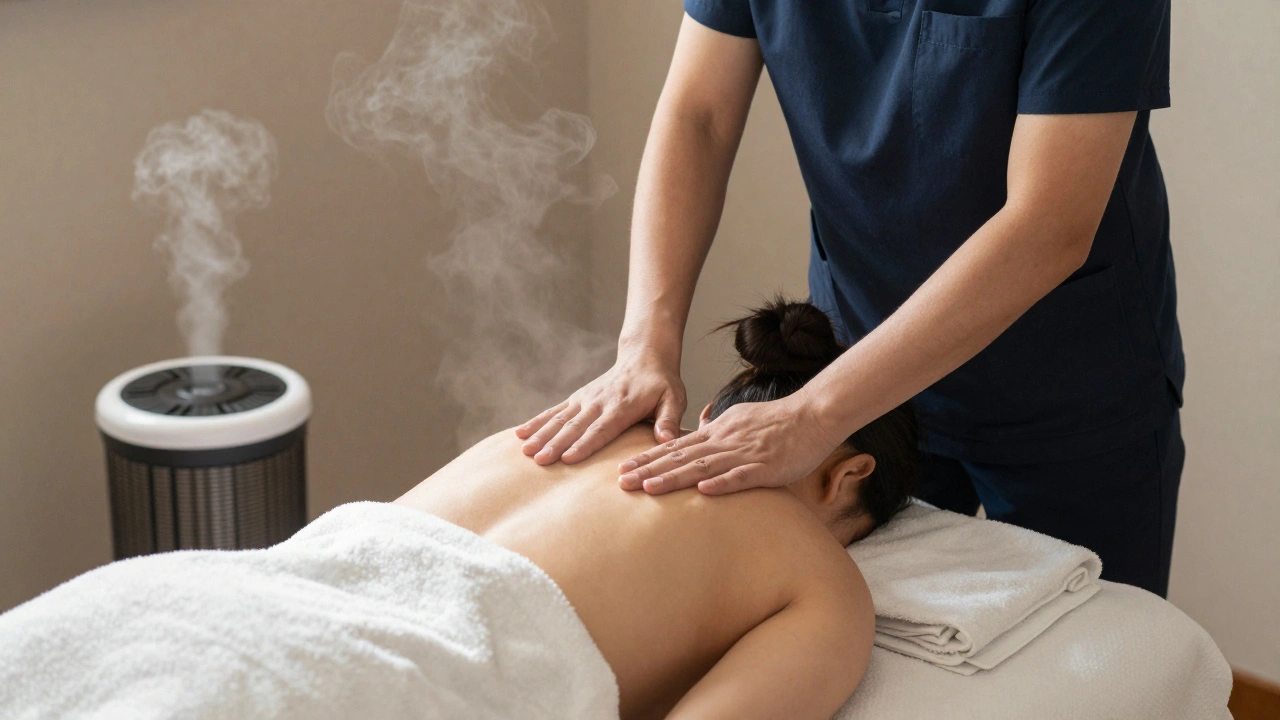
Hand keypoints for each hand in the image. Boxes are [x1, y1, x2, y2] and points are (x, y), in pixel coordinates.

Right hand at [516, 350, 686, 464]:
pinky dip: (536, 422)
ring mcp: (585, 399)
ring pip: (560, 419)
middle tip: (539, 459)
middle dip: (556, 443)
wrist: (644, 357)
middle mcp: (599, 402)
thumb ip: (669, 419)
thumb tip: (666, 439)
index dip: (585, 443)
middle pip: (575, 426)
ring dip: (541, 435)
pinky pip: (554, 411)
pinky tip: (520, 434)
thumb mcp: (674, 398)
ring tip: (525, 451)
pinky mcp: (577, 398)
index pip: (602, 428)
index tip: (569, 458)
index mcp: (623, 406)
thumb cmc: (661, 384)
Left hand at [617, 389, 841, 494]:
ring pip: (702, 467)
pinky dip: (722, 483)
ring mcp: (744, 454)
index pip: (675, 446)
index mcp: (717, 433)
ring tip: (648, 487)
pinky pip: (741, 476)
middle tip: (620, 481)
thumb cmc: (778, 422)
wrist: (813, 415)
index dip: (647, 457)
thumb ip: (717, 430)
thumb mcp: (739, 420)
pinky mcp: (765, 467)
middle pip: (680, 457)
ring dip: (674, 478)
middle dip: (648, 469)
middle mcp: (724, 442)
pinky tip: (703, 492)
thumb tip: (699, 434)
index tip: (622, 467)